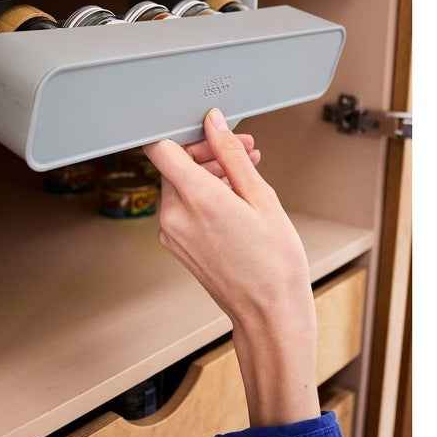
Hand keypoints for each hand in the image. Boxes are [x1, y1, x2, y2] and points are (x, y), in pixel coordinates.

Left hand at [145, 109, 319, 426]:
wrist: (269, 312)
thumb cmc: (274, 264)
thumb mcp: (261, 197)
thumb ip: (231, 155)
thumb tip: (215, 124)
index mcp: (196, 199)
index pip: (162, 147)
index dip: (187, 134)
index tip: (211, 133)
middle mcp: (174, 215)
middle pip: (174, 164)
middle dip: (208, 152)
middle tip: (244, 152)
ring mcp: (171, 232)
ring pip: (179, 184)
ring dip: (208, 173)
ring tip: (246, 175)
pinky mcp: (175, 243)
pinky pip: (182, 206)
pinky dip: (203, 195)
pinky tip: (235, 197)